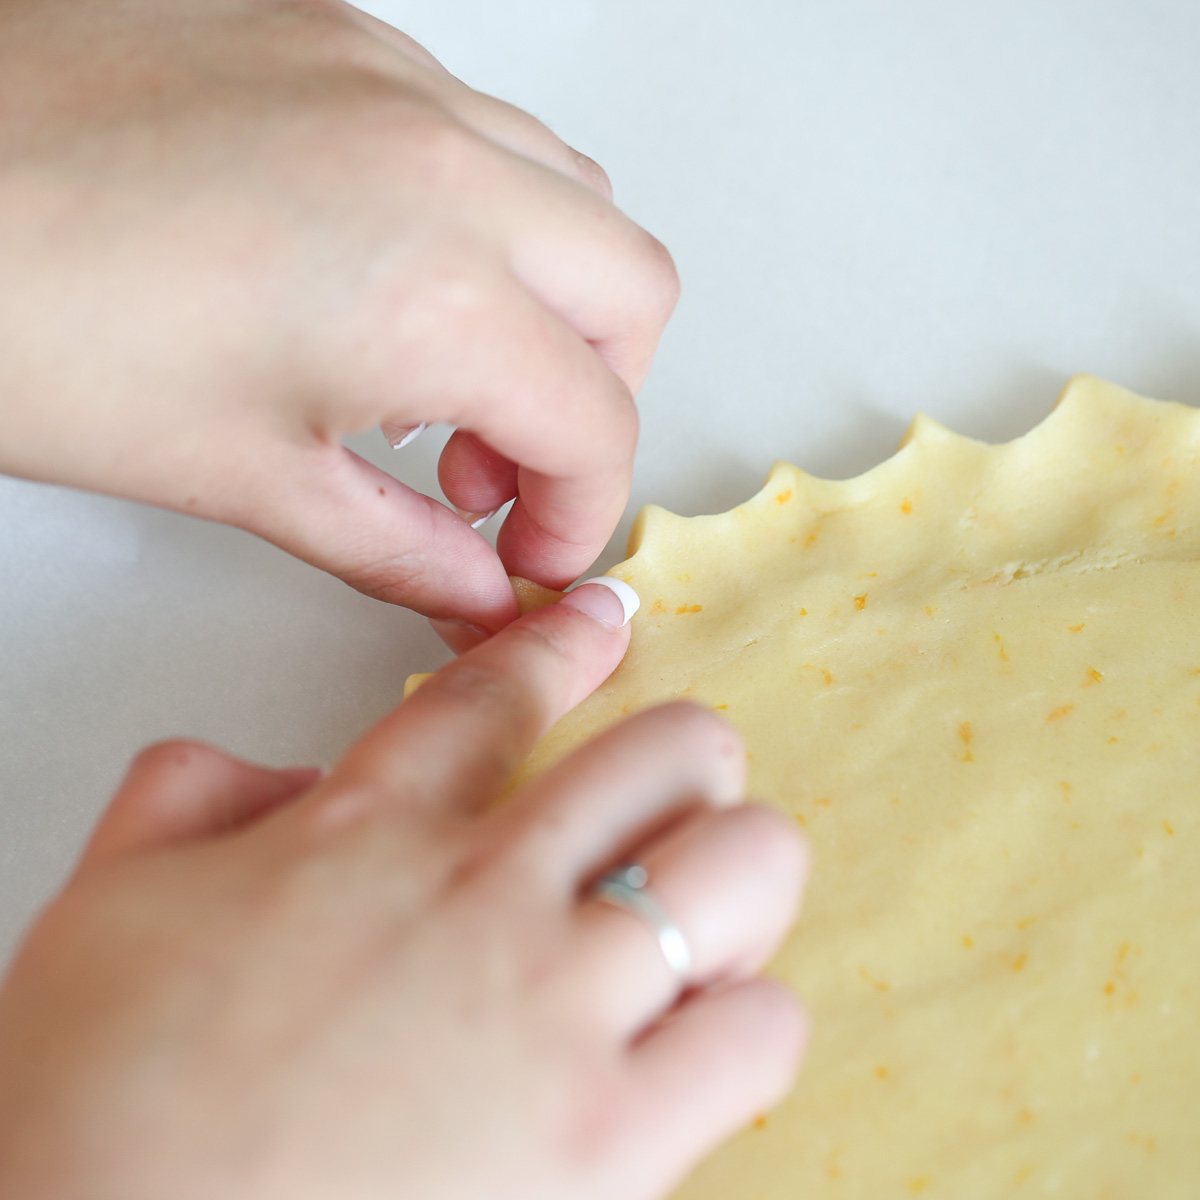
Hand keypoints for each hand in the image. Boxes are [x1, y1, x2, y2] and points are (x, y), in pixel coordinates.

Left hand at [0, 0, 677, 634]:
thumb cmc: (20, 319)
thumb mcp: (242, 478)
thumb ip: (399, 551)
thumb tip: (476, 594)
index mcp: (430, 291)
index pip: (596, 423)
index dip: (577, 516)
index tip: (525, 555)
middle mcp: (441, 163)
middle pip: (634, 291)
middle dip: (597, 400)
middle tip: (501, 468)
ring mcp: (391, 81)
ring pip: (574, 194)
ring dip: (550, 303)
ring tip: (442, 378)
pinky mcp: (336, 35)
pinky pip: (483, 131)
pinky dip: (483, 222)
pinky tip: (386, 278)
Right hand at [0, 582, 806, 1199]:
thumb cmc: (90, 1104)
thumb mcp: (111, 906)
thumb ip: (193, 804)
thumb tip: (274, 776)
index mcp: (368, 830)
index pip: (497, 694)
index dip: (562, 643)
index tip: (602, 618)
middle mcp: (482, 893)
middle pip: (671, 752)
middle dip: (689, 760)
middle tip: (670, 801)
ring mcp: (556, 1008)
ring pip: (747, 867)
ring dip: (737, 880)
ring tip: (700, 920)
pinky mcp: (609, 1137)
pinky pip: (759, 1031)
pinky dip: (746, 1024)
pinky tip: (693, 1043)